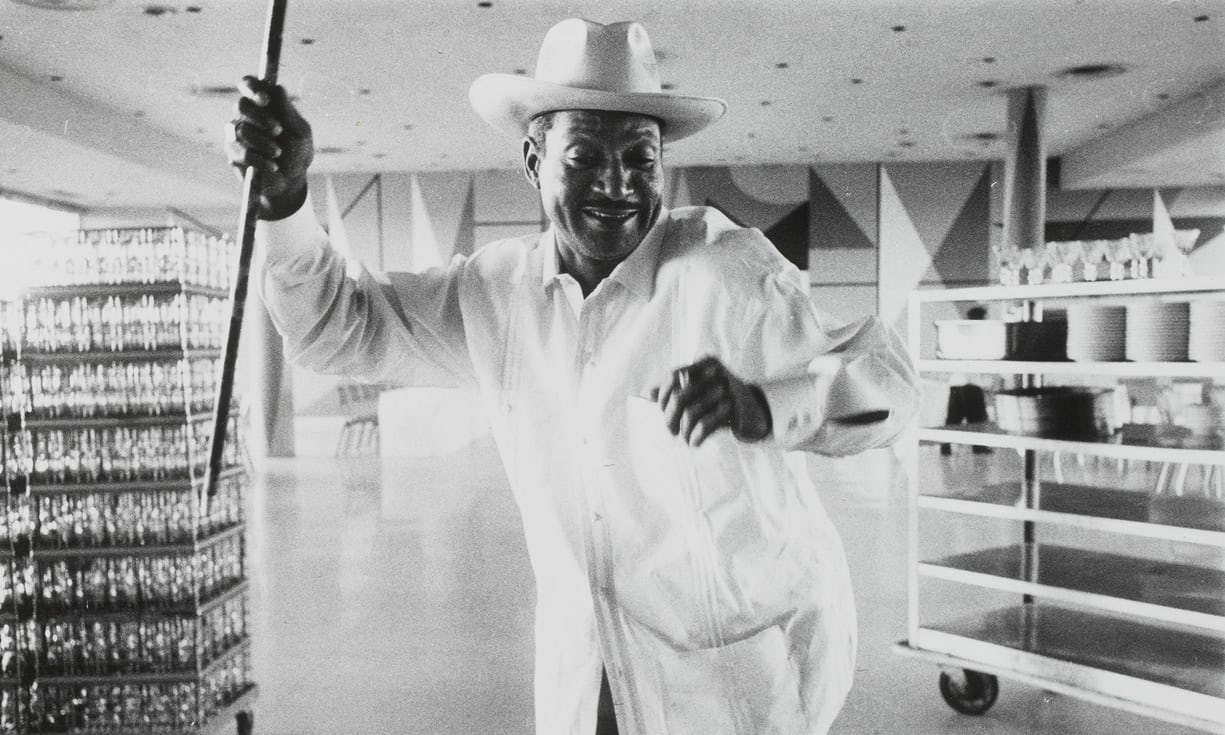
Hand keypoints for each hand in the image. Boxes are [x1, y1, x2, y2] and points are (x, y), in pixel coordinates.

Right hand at [225, 76, 313, 218]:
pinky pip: (240, 152)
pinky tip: (273, 166)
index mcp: (263, 105)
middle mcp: (247, 116)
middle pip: (240, 105)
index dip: (252, 87)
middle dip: (260, 117)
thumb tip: (278, 88)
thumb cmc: (297, 152)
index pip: (248, 84)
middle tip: (278, 130)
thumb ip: (288, 112)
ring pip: (240, 129)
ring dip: (263, 142)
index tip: (265, 99)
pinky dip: (259, 160)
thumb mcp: (300, 132)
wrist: (291, 182)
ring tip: (278, 153)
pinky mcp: (233, 154)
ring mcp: (237, 134)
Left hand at [652, 356, 771, 446]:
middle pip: (679, 397)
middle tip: (672, 431)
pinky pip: (705, 424)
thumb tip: (647, 393)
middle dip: (671, 417)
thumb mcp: (699, 391)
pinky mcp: (734, 409)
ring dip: (684, 431)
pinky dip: (696, 436)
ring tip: (685, 438)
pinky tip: (694, 442)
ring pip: (691, 413)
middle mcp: (715, 373)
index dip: (663, 396)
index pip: (672, 377)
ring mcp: (726, 390)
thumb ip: (675, 390)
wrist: (756, 412)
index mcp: (705, 364)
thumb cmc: (721, 401)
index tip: (663, 412)